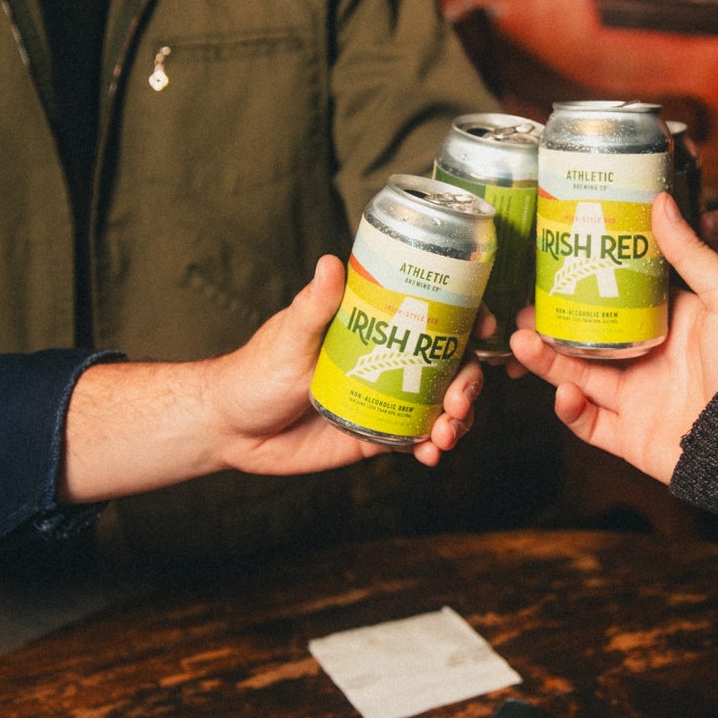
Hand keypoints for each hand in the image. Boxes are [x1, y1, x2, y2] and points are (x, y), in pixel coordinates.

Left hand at [62, 257, 481, 500]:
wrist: (232, 431)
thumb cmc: (256, 371)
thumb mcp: (289, 335)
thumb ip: (314, 306)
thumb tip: (330, 262)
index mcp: (376, 326)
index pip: (434, 314)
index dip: (468, 318)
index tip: (484, 328)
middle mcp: (391, 358)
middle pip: (452, 362)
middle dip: (470, 382)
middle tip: (460, 401)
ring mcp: (389, 398)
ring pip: (444, 403)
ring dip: (459, 418)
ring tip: (445, 435)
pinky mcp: (379, 435)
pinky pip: (419, 439)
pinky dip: (434, 447)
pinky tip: (431, 455)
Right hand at [509, 192, 717, 482]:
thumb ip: (691, 252)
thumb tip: (660, 202)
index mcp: (672, 324)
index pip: (618, 298)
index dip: (585, 283)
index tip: (554, 266)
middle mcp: (650, 360)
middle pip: (588, 338)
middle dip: (550, 325)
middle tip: (521, 309)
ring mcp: (638, 399)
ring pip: (579, 376)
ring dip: (547, 361)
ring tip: (520, 342)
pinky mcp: (631, 438)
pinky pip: (589, 424)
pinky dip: (570, 409)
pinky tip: (563, 390)